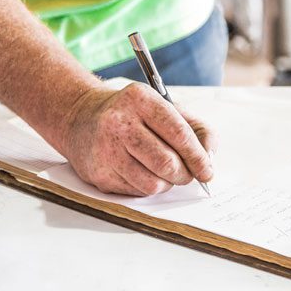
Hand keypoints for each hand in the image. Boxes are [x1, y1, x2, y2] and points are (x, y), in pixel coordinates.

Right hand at [62, 83, 215, 195]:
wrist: (81, 118)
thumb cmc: (132, 114)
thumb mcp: (165, 107)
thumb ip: (196, 128)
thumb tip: (209, 157)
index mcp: (140, 99)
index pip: (178, 134)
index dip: (198, 157)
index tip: (207, 171)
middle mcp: (119, 122)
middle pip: (167, 163)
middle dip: (184, 174)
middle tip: (187, 174)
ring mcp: (106, 149)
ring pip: (153, 184)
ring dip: (166, 183)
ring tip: (163, 172)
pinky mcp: (99, 173)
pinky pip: (136, 192)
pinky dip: (147, 187)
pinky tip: (141, 171)